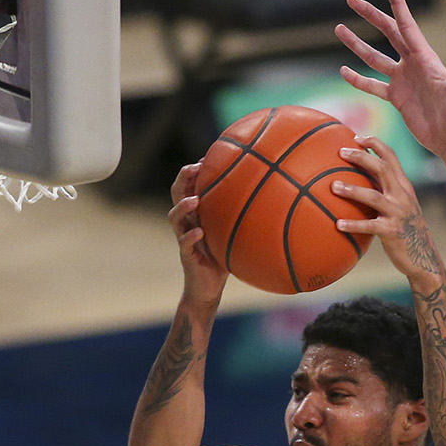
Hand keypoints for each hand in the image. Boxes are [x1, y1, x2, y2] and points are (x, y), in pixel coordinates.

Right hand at [168, 163, 227, 304]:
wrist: (208, 288)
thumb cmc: (224, 258)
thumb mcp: (233, 233)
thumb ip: (241, 217)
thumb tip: (271, 199)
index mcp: (197, 214)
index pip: (190, 186)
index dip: (194, 171)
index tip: (206, 157)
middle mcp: (188, 222)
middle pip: (177, 194)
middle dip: (183, 179)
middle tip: (194, 168)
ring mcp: (184, 238)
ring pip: (175, 217)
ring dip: (183, 206)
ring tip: (194, 200)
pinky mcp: (186, 256)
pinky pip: (184, 244)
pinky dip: (190, 237)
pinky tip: (199, 232)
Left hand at [332, 138, 444, 285]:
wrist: (423, 257)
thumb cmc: (406, 230)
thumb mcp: (400, 206)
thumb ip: (385, 192)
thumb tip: (359, 181)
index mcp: (403, 186)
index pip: (391, 157)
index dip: (375, 144)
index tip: (356, 137)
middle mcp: (402, 196)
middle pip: (382, 169)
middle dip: (362, 157)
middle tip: (341, 152)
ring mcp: (398, 213)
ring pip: (373, 196)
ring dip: (352, 190)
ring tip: (333, 186)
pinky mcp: (392, 232)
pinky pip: (370, 226)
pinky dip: (353, 224)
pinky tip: (338, 224)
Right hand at [337, 0, 445, 155]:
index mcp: (425, 59)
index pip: (407, 26)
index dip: (398, 5)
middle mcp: (412, 64)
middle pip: (388, 33)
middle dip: (371, 15)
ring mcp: (403, 80)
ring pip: (375, 58)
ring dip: (357, 44)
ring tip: (339, 29)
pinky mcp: (397, 98)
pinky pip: (373, 86)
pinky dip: (358, 79)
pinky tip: (343, 71)